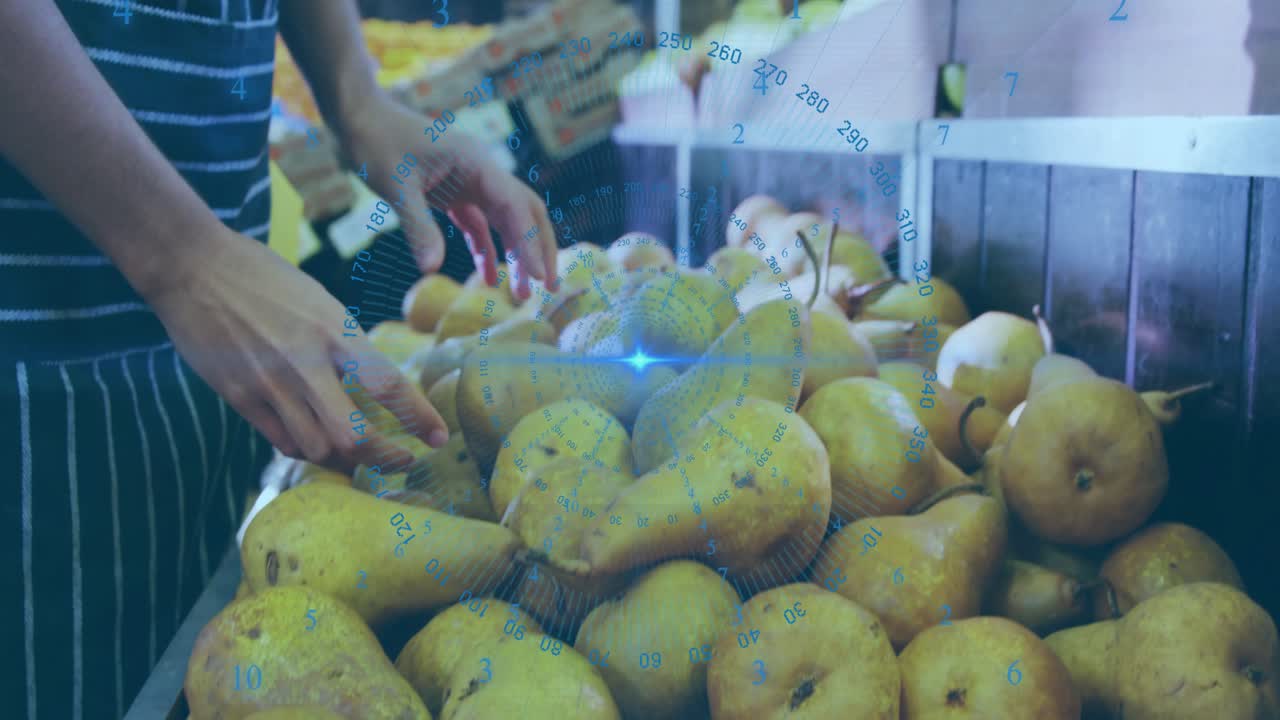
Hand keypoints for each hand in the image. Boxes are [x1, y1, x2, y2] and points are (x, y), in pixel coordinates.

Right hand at [146, 226, 448, 471]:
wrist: (192, 265)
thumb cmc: (264, 277)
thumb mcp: (320, 302)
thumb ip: (344, 345)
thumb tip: (372, 384)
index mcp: (334, 330)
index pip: (389, 385)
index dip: (420, 418)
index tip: (439, 439)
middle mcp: (305, 362)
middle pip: (353, 436)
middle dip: (384, 458)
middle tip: (402, 460)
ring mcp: (268, 383)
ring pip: (316, 449)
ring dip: (343, 459)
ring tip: (358, 456)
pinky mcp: (237, 396)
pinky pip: (280, 441)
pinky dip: (304, 449)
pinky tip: (314, 441)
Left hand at [341, 93, 557, 300]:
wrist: (360, 118)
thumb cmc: (376, 143)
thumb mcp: (395, 188)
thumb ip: (418, 228)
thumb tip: (431, 270)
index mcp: (476, 163)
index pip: (516, 207)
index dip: (530, 243)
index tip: (539, 277)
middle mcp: (482, 171)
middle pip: (525, 212)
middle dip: (539, 249)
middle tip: (549, 287)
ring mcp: (470, 181)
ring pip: (507, 220)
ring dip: (517, 253)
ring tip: (522, 291)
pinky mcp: (455, 192)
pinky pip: (480, 224)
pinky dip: (486, 250)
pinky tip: (487, 278)